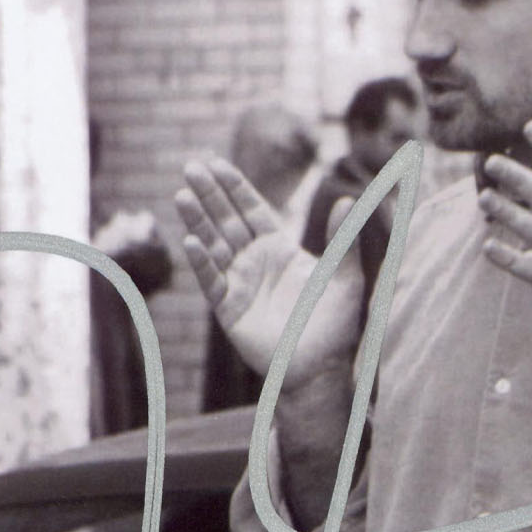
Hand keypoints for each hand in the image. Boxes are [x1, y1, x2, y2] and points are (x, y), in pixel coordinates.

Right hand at [174, 158, 361, 388]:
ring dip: (198, 220)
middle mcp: (254, 262)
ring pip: (213, 245)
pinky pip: (211, 280)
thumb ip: (343, 239)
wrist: (319, 368)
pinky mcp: (228, 309)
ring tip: (182, 196)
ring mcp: (238, 284)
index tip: (217, 163)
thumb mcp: (344, 276)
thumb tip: (349, 199)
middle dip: (210, 194)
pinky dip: (201, 261)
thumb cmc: (335, 324)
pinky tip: (191, 241)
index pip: (252, 210)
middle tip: (190, 167)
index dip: (235, 187)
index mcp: (279, 249)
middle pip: (227, 220)